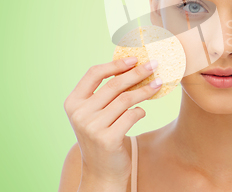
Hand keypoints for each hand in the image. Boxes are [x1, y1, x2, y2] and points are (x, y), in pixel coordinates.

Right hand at [63, 57, 161, 183]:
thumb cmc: (102, 135)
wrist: (102, 172)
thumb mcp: (96, 113)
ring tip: (158, 84)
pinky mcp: (107, 139)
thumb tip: (132, 65)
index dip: (115, 64)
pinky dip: (141, 111)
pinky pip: (131, 116)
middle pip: (114, 85)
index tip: (134, 58)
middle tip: (154, 64)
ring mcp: (92, 127)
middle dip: (137, 72)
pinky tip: (142, 112)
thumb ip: (105, 93)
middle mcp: (80, 114)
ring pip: (126, 99)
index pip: (94, 74)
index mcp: (73, 102)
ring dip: (145, 90)